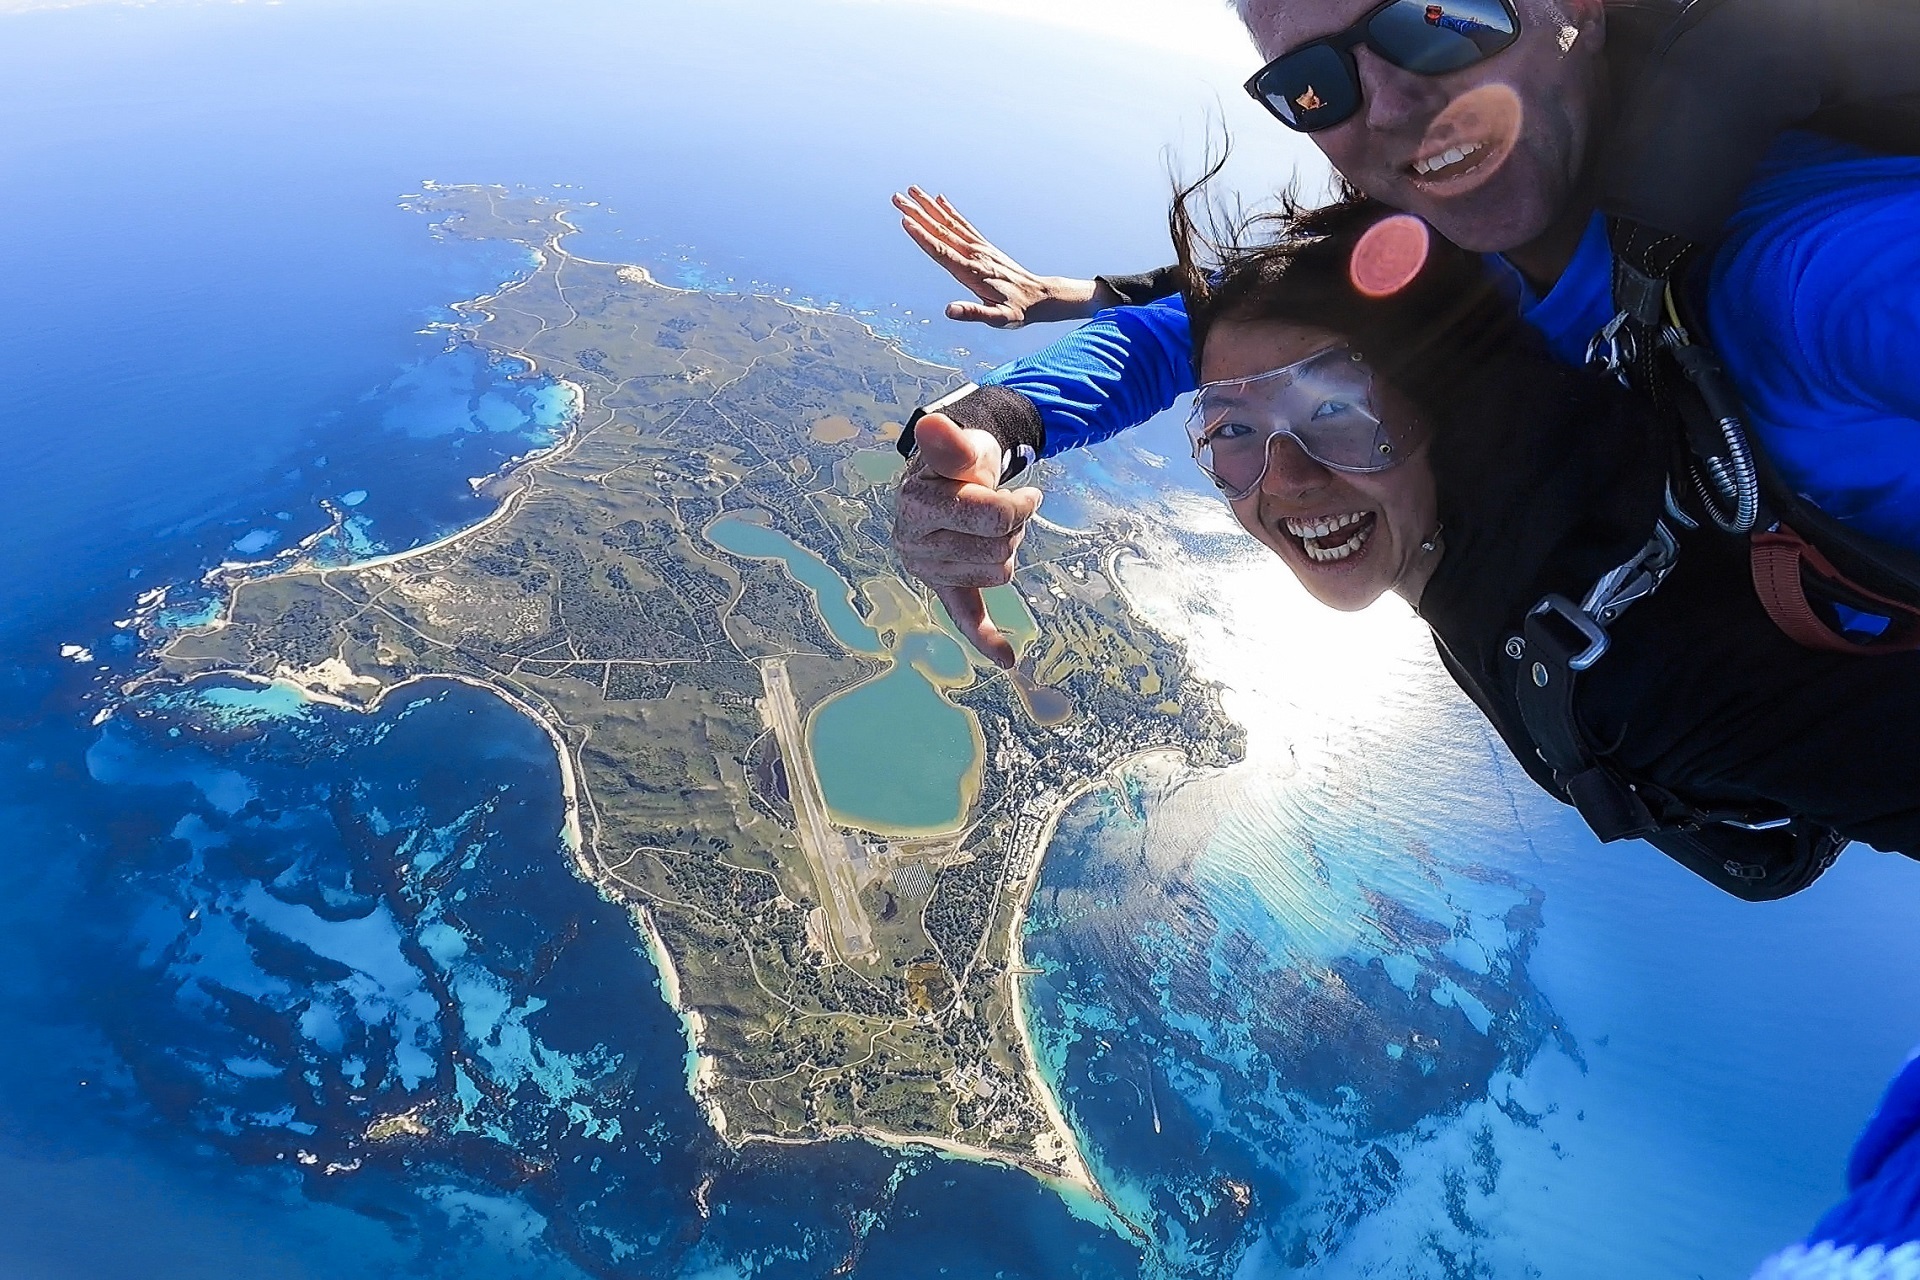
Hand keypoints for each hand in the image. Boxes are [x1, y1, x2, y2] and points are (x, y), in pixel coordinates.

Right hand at [892, 186, 1111, 328]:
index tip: (905, 220)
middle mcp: (974, 255)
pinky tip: (939, 199)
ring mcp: (979, 248)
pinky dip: (949, 210)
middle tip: (896, 198)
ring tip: (911, 191)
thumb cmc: (1017, 311)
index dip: (922, 236)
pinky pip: (963, 224)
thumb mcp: (998, 319)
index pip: (942, 251)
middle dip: (917, 214)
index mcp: (972, 272)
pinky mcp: (983, 246)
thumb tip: (949, 311)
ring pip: (949, 223)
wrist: (1039, 297)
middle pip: (940, 231)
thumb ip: (974, 314)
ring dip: (928, 207)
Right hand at [892, 412, 1042, 668]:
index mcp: (916, 508)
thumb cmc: (959, 461)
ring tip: (991, 527)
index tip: (1029, 493)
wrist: (951, 477)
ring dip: (1008, 547)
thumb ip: (949, 440)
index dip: (1020, 505)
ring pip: (1000, 573)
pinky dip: (986, 638)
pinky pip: (966, 618)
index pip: (992, 518)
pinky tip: (1008, 659)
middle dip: (1013, 527)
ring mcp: (929, 570)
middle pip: (998, 550)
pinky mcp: (945, 588)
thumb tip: (932, 424)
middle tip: (1005, 508)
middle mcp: (914, 545)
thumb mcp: (959, 446)